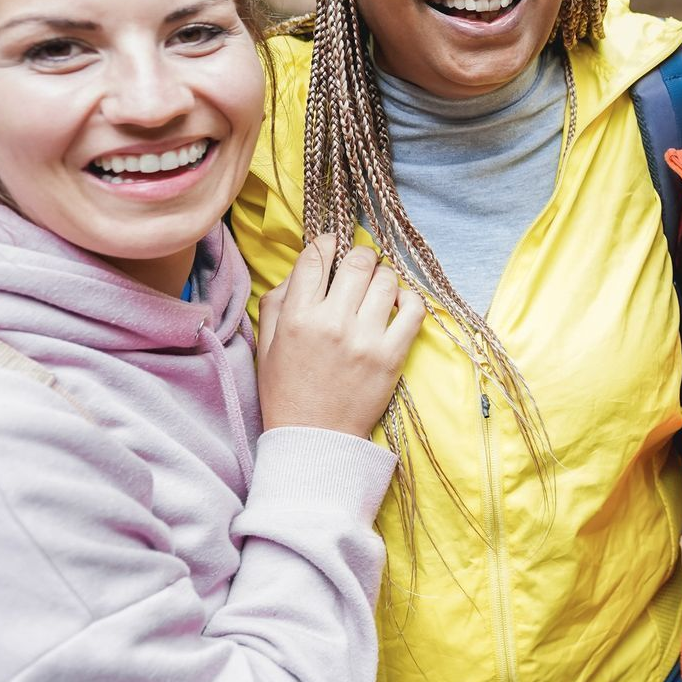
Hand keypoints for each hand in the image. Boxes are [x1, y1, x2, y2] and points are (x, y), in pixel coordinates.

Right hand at [256, 235, 425, 437]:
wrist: (314, 438)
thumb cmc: (287, 391)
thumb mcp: (269, 345)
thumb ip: (278, 303)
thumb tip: (303, 270)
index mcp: (298, 318)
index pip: (316, 258)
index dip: (325, 243)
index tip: (332, 245)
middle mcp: (332, 323)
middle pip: (358, 261)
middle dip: (360, 255)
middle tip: (360, 264)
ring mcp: (365, 338)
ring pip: (386, 280)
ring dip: (383, 276)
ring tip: (377, 287)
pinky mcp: (392, 355)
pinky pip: (413, 309)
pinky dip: (408, 299)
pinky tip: (398, 303)